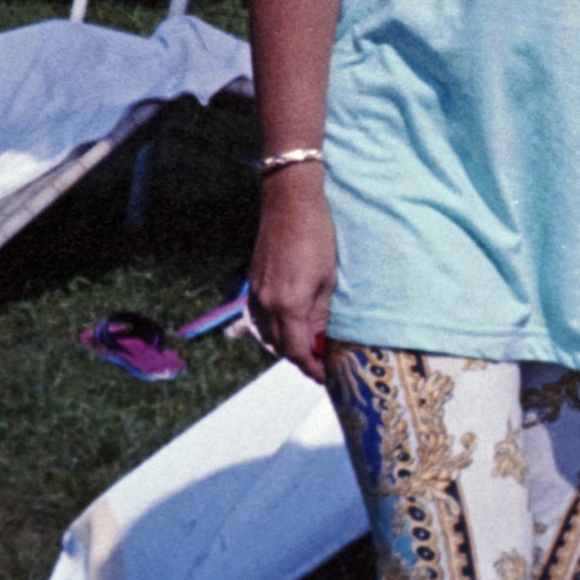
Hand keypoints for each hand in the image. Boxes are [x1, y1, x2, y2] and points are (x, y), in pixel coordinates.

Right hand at [248, 173, 336, 380]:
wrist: (289, 203)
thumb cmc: (316, 237)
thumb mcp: (327, 279)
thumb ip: (320, 314)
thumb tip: (321, 341)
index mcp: (288, 305)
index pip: (297, 352)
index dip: (312, 368)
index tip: (326, 376)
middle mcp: (266, 305)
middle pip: (280, 348)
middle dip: (300, 359)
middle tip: (321, 364)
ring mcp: (255, 295)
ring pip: (266, 336)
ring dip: (284, 347)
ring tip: (306, 347)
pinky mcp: (252, 285)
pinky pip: (258, 320)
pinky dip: (271, 332)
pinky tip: (286, 328)